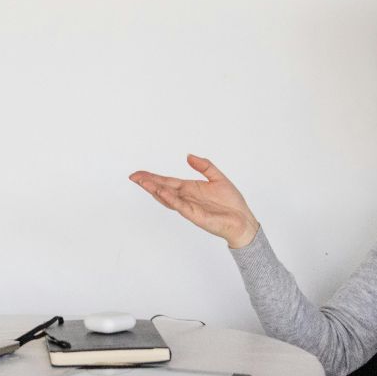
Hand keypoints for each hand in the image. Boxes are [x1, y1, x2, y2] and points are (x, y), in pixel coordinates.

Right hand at [129, 154, 260, 247]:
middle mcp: (186, 198)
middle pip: (162, 188)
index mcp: (190, 189)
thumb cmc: (231, 203)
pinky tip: (162, 192)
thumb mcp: (217, 177)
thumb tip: (188, 156)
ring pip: (167, 198)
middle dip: (148, 183)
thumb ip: (204, 166)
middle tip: (134, 177)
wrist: (242, 220)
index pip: (167, 181)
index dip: (152, 177)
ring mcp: (188, 207)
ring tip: (143, 183)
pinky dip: (170, 199)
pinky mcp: (194, 215)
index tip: (139, 174)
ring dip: (155, 190)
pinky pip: (180, 205)